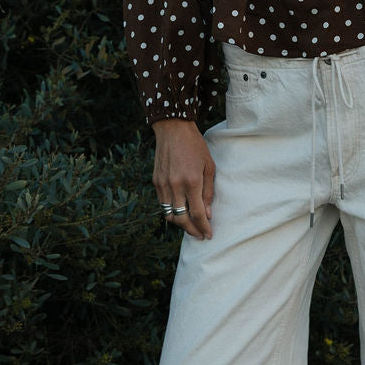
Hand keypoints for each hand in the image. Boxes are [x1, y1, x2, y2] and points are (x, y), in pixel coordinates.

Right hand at [152, 119, 214, 239]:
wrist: (173, 129)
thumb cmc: (195, 145)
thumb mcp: (209, 166)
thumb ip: (208, 192)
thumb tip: (208, 214)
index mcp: (191, 181)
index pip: (198, 214)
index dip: (204, 227)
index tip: (209, 234)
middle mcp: (175, 185)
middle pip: (182, 219)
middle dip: (192, 230)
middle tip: (200, 235)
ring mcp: (163, 184)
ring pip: (169, 214)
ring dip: (180, 223)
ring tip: (190, 226)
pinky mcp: (156, 182)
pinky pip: (163, 204)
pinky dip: (171, 211)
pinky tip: (180, 211)